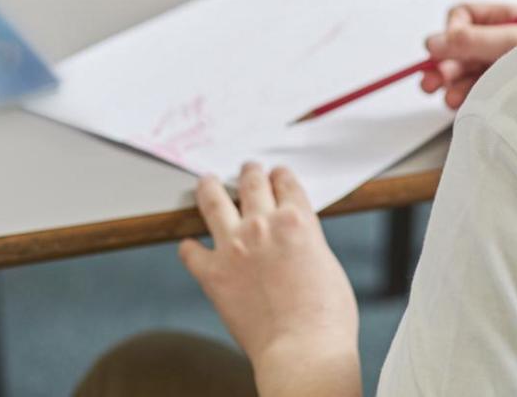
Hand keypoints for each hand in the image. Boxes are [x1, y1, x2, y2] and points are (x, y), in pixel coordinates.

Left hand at [179, 164, 359, 392]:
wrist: (302, 348)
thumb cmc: (326, 316)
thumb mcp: (328, 264)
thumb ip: (308, 244)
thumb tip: (297, 245)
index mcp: (298, 220)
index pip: (286, 183)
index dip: (281, 175)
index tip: (276, 174)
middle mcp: (263, 225)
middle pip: (252, 183)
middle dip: (250, 173)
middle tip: (248, 169)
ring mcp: (234, 246)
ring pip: (214, 202)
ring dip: (210, 188)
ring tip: (207, 182)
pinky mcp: (212, 273)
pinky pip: (190, 251)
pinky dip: (188, 247)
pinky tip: (188, 244)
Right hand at [419, 2, 516, 109]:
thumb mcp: (513, 42)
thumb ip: (473, 40)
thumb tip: (433, 42)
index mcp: (505, 18)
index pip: (464, 16)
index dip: (451, 31)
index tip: (445, 49)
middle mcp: (501, 39)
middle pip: (459, 45)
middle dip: (443, 61)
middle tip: (430, 80)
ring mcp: (501, 65)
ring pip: (463, 69)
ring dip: (449, 81)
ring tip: (445, 94)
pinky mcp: (503, 89)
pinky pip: (474, 90)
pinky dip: (462, 95)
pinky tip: (458, 102)